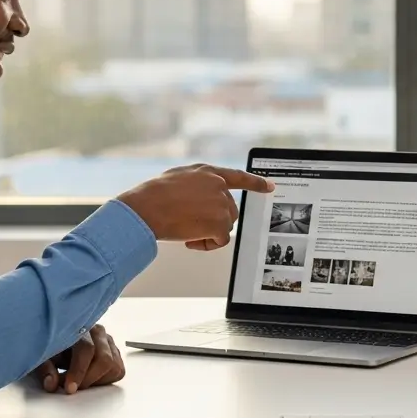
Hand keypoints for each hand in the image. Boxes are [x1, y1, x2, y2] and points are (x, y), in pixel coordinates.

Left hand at [34, 325, 123, 394]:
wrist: (61, 337)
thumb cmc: (52, 345)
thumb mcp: (42, 355)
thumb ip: (45, 369)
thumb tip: (51, 384)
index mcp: (80, 328)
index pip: (87, 349)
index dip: (79, 371)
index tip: (70, 388)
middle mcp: (99, 333)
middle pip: (104, 359)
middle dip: (88, 379)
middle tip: (73, 388)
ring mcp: (109, 342)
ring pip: (114, 366)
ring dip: (97, 380)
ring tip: (80, 381)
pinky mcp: (115, 352)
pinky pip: (118, 370)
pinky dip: (105, 380)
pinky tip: (90, 378)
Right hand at [118, 164, 272, 249]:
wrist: (146, 208)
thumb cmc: (154, 196)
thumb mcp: (178, 177)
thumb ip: (196, 183)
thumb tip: (201, 197)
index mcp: (208, 172)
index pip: (238, 177)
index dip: (255, 183)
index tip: (270, 186)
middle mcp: (218, 186)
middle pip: (229, 210)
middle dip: (213, 220)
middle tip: (189, 224)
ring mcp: (221, 204)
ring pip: (225, 225)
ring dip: (208, 232)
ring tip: (185, 229)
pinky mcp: (220, 222)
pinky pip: (221, 240)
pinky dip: (207, 245)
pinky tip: (189, 240)